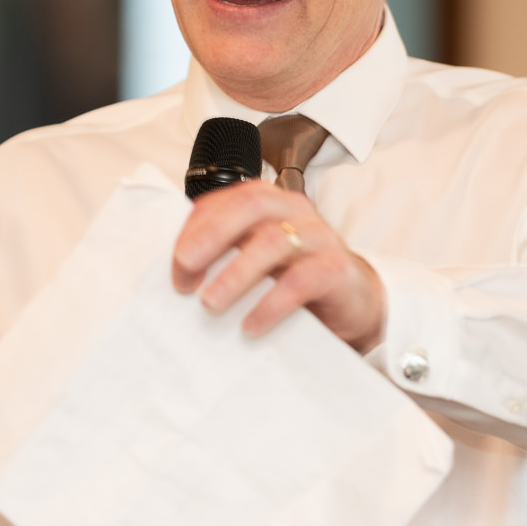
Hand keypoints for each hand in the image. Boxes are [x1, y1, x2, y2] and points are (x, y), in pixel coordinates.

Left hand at [171, 179, 385, 351]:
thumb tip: (176, 273)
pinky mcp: (336, 269)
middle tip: (185, 271)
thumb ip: (223, 253)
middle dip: (211, 236)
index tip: (174, 263)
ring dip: (235, 274)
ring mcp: (318, 236)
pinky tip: (250, 325)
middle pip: (249, 207)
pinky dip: (270, 304)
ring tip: (210, 304)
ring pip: (272, 242)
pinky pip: (301, 281)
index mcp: (267, 202)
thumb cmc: (294, 277)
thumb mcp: (255, 260)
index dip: (195, 227)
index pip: (225, 200)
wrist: (352, 301)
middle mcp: (293, 211)